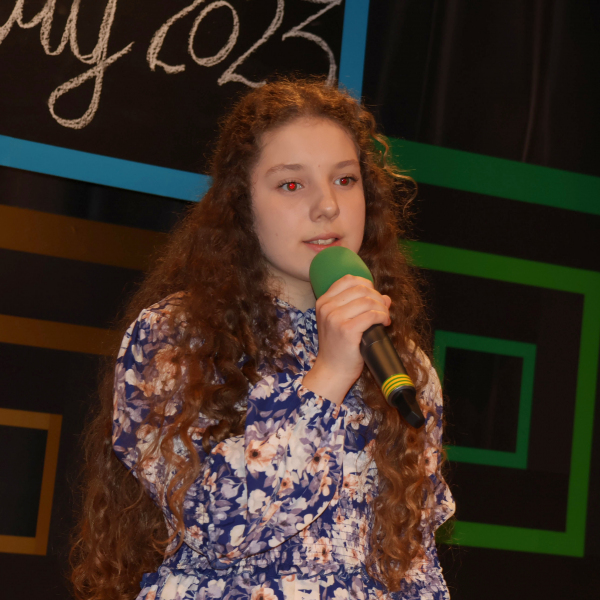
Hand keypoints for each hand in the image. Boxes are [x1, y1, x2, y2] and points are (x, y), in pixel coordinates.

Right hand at [302, 275, 391, 405]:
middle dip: (377, 297)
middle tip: (383, 309)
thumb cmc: (338, 347)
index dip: (366, 284)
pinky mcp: (346, 330)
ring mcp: (335, 318)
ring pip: (368, 300)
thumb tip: (386, 297)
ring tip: (385, 318)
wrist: (332, 371)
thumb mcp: (342, 322)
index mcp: (323, 302)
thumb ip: (359, 306)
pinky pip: (372, 315)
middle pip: (361, 288)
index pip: (348, 279)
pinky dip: (382, 317)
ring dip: (382, 308)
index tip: (374, 297)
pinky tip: (384, 324)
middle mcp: (327, 307)